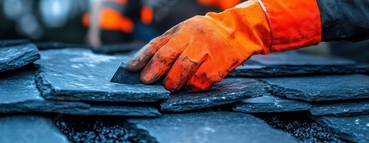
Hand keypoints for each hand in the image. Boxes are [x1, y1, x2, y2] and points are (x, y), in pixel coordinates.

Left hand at [126, 0, 271, 91]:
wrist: (239, 32)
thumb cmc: (204, 34)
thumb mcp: (185, 30)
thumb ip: (166, 44)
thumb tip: (141, 63)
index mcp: (183, 30)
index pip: (158, 45)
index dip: (143, 58)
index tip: (130, 69)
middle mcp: (194, 40)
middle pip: (169, 59)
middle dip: (155, 73)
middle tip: (147, 82)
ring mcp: (208, 53)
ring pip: (183, 73)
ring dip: (173, 83)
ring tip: (169, 87)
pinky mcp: (219, 67)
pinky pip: (200, 82)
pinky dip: (192, 87)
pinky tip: (190, 86)